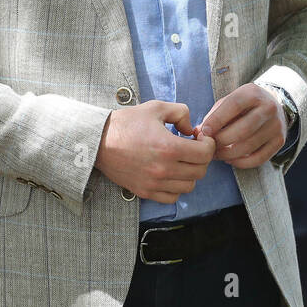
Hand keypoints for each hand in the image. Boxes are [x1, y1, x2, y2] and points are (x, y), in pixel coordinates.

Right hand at [95, 99, 214, 201]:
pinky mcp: (144, 191)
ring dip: (190, 173)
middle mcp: (164, 169)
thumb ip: (181, 113)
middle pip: (200, 171)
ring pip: (188, 186)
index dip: (208, 144)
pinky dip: (176, 188)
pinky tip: (171, 174)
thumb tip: (191, 129)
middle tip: (192, 148)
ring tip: (181, 161)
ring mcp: (154, 183)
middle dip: (201, 158)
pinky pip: (171, 198)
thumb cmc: (126, 123)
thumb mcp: (156, 107)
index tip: (200, 138)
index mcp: (169, 147)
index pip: (205, 154)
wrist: (97, 141)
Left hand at [198, 84, 286, 168]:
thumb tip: (198, 134)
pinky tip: (230, 159)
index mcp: (253, 93)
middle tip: (208, 147)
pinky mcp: (279, 141)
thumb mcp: (229, 101)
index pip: (234, 105)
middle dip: (221, 141)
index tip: (203, 132)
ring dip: (228, 154)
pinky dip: (241, 163)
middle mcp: (269, 108)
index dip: (216, 120)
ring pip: (249, 146)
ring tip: (216, 154)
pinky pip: (258, 158)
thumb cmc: (243, 105)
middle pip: (243, 130)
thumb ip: (214, 115)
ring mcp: (276, 126)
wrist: (274, 105)